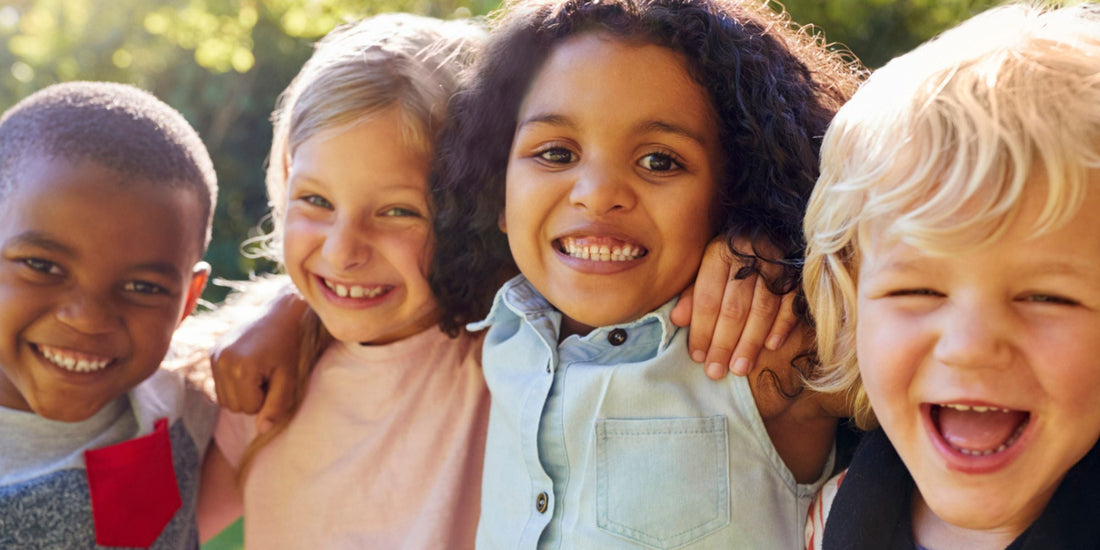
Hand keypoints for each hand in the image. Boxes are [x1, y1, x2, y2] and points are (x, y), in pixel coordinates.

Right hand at [211, 282, 307, 432]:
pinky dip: (235, 383)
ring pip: (224, 399)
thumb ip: (276, 405)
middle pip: (233, 406)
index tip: (276, 378)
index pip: (248, 408)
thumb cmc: (290, 346)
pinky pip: (220, 385)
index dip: (266, 399)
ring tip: (260, 371)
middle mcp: (221, 361)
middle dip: (253, 398)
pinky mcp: (212, 352)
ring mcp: (214, 356)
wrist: (281, 313)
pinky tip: (249, 367)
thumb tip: (261, 430)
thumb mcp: (289, 378)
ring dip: (243, 392)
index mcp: (240, 368)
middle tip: (269, 375)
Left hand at [672, 237, 798, 379]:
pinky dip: (782, 325)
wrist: (776, 222)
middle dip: (724, 343)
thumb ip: (694, 292)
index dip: (701, 329)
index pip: (708, 298)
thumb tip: (677, 320)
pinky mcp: (799, 273)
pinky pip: (791, 302)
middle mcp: (748, 258)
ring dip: (750, 342)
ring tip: (739, 369)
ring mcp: (777, 265)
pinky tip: (771, 347)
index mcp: (720, 253)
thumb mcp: (708, 262)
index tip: (697, 356)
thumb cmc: (734, 250)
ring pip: (762, 309)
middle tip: (716, 372)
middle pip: (734, 308)